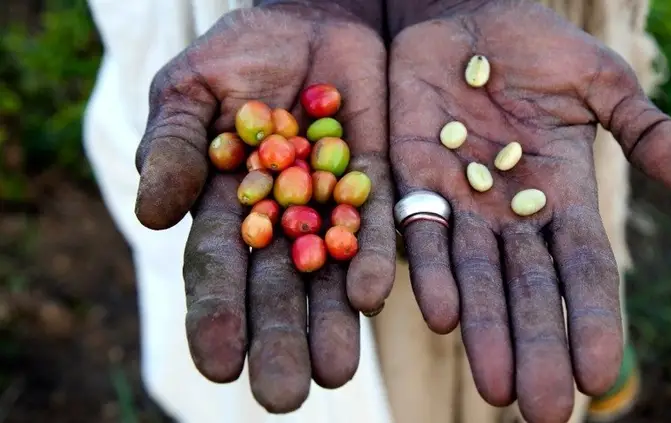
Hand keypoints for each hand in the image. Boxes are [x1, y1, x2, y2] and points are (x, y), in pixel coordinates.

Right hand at [134, 2, 394, 411]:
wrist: (309, 18)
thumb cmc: (239, 55)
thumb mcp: (192, 89)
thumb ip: (174, 145)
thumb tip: (152, 214)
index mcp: (226, 206)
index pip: (218, 268)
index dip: (216, 314)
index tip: (216, 362)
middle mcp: (282, 220)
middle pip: (279, 288)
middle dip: (278, 339)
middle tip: (282, 396)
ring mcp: (331, 206)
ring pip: (332, 274)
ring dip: (332, 322)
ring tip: (334, 371)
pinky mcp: (376, 184)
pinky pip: (380, 227)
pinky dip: (375, 259)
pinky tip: (373, 296)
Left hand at [389, 1, 670, 420]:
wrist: (464, 14)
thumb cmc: (535, 46)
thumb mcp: (599, 83)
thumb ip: (642, 130)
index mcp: (563, 196)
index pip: (586, 270)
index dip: (595, 320)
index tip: (600, 377)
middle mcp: (511, 214)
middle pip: (529, 291)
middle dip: (536, 349)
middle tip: (542, 411)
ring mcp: (461, 202)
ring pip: (476, 278)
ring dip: (486, 331)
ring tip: (495, 386)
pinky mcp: (413, 180)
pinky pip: (421, 235)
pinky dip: (431, 274)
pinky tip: (443, 315)